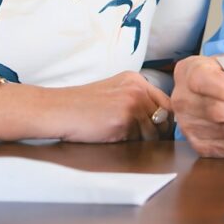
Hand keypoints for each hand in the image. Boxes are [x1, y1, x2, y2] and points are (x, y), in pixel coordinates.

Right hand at [47, 71, 171, 141]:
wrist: (57, 110)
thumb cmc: (81, 106)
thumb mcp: (113, 92)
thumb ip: (137, 99)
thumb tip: (161, 120)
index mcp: (136, 80)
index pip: (166, 102)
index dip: (166, 119)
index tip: (159, 130)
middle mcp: (137, 89)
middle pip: (165, 117)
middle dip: (158, 131)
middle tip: (146, 139)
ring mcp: (132, 104)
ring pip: (154, 131)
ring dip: (144, 140)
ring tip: (124, 138)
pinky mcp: (124, 120)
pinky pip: (140, 139)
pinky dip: (132, 144)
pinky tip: (116, 139)